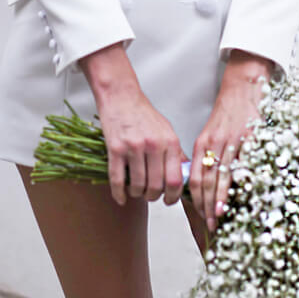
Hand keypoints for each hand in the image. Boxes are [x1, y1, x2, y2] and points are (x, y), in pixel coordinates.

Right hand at [80, 43, 187, 206]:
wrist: (121, 97)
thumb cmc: (143, 113)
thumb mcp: (167, 130)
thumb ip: (176, 153)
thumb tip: (184, 176)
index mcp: (169, 141)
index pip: (176, 179)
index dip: (173, 196)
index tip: (169, 200)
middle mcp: (153, 145)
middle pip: (156, 186)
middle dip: (153, 197)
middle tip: (150, 195)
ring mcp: (133, 147)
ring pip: (138, 185)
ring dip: (137, 194)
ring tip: (136, 191)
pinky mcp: (115, 149)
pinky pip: (118, 180)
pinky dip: (119, 194)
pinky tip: (121, 197)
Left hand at [189, 50, 273, 231]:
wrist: (243, 89)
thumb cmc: (227, 115)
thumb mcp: (211, 134)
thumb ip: (207, 156)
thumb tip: (202, 184)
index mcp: (203, 143)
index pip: (196, 176)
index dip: (197, 198)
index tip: (201, 215)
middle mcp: (215, 143)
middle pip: (208, 180)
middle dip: (207, 204)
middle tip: (210, 223)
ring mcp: (232, 141)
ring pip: (224, 175)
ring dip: (221, 198)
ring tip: (220, 215)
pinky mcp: (249, 138)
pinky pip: (245, 164)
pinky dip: (242, 181)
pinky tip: (243, 195)